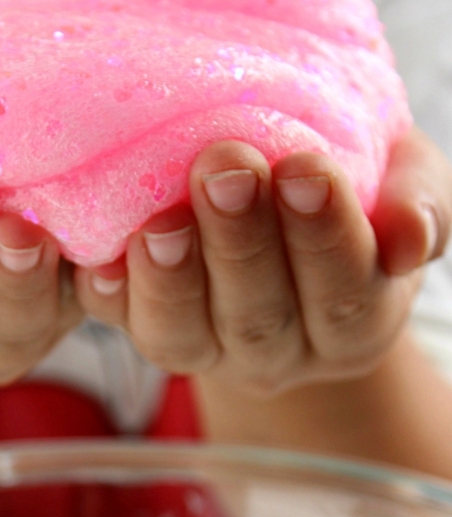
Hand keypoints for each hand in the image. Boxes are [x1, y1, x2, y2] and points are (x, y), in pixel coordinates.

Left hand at [75, 128, 451, 396]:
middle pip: (258, 316)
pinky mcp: (139, 325)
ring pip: (182, 334)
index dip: (325, 237)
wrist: (281, 209)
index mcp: (350, 323)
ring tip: (161, 221)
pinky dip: (106, 292)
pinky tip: (98, 257)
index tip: (307, 168)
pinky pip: (116, 322)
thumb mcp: (400, 184)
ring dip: (170, 278)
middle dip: (241, 243)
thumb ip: (417, 204)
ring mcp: (202, 345)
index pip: (345, 294)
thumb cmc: (349, 192)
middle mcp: (276, 349)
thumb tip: (411, 236)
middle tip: (226, 167)